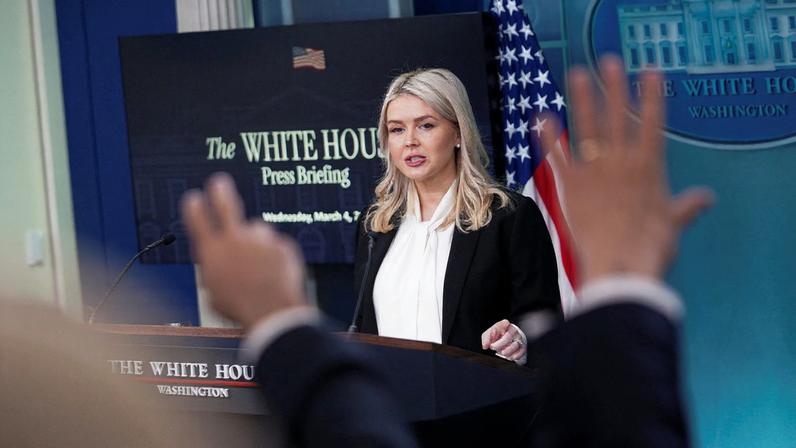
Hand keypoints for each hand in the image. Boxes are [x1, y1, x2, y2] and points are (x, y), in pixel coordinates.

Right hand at [181, 173, 306, 330]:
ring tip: (260, 270)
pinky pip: (277, 247)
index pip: (197, 219)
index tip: (193, 198)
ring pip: (258, 232)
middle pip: (226, 204)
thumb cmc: (240, 307)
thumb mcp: (215, 291)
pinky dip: (276, 257)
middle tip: (219, 182)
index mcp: (212, 251)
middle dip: (220, 191)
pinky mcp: (282, 244)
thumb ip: (215, 270)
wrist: (272, 311)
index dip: (194, 206)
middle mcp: (235, 239)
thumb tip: (219, 262)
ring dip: (258, 245)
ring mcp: (261, 239)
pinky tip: (275, 275)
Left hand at [481, 319, 525, 361]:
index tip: (491, 336)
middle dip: (500, 344)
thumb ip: (486, 339)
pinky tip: (509, 357)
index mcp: (504, 325)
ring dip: (508, 351)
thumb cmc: (497, 337)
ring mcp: (519, 338)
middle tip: (493, 347)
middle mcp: (513, 330)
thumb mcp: (488, 336)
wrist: (505, 343)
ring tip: (502, 353)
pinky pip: (521, 351)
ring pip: (515, 344)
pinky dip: (515, 355)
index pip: (504, 323)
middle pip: (509, 335)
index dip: (498, 330)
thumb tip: (485, 345)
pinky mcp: (522, 346)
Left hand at [541, 56, 712, 283]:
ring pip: (588, 128)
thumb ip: (686, 206)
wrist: (621, 266)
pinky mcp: (572, 187)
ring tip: (576, 74)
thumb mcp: (672, 224)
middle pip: (618, 118)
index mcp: (650, 167)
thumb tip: (706, 198)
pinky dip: (549, 139)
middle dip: (614, 88)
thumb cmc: (650, 248)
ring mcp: (596, 172)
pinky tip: (540, 119)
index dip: (651, 96)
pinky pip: (559, 157)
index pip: (652, 123)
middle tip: (608, 62)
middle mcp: (622, 162)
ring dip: (582, 100)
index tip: (649, 72)